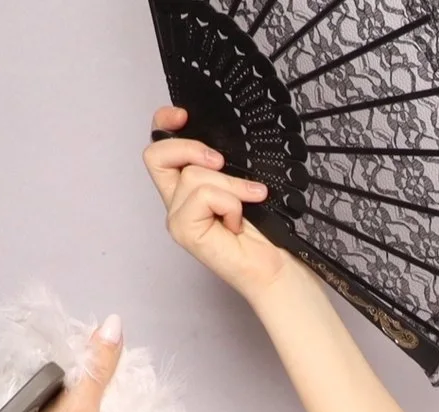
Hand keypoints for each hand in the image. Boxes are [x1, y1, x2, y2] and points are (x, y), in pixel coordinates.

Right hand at [143, 106, 294, 300]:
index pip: (160, 147)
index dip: (164, 124)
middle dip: (191, 149)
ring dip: (231, 186)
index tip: (184, 115)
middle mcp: (177, 201)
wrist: (281, 270)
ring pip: (193, 176)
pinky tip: (238, 223)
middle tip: (222, 162)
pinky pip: (203, 195)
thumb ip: (227, 166)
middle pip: (157, 154)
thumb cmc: (270, 233)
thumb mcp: (247, 186)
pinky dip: (229, 203)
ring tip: (250, 202)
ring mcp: (178, 217)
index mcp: (189, 188)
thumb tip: (223, 144)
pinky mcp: (184, 230)